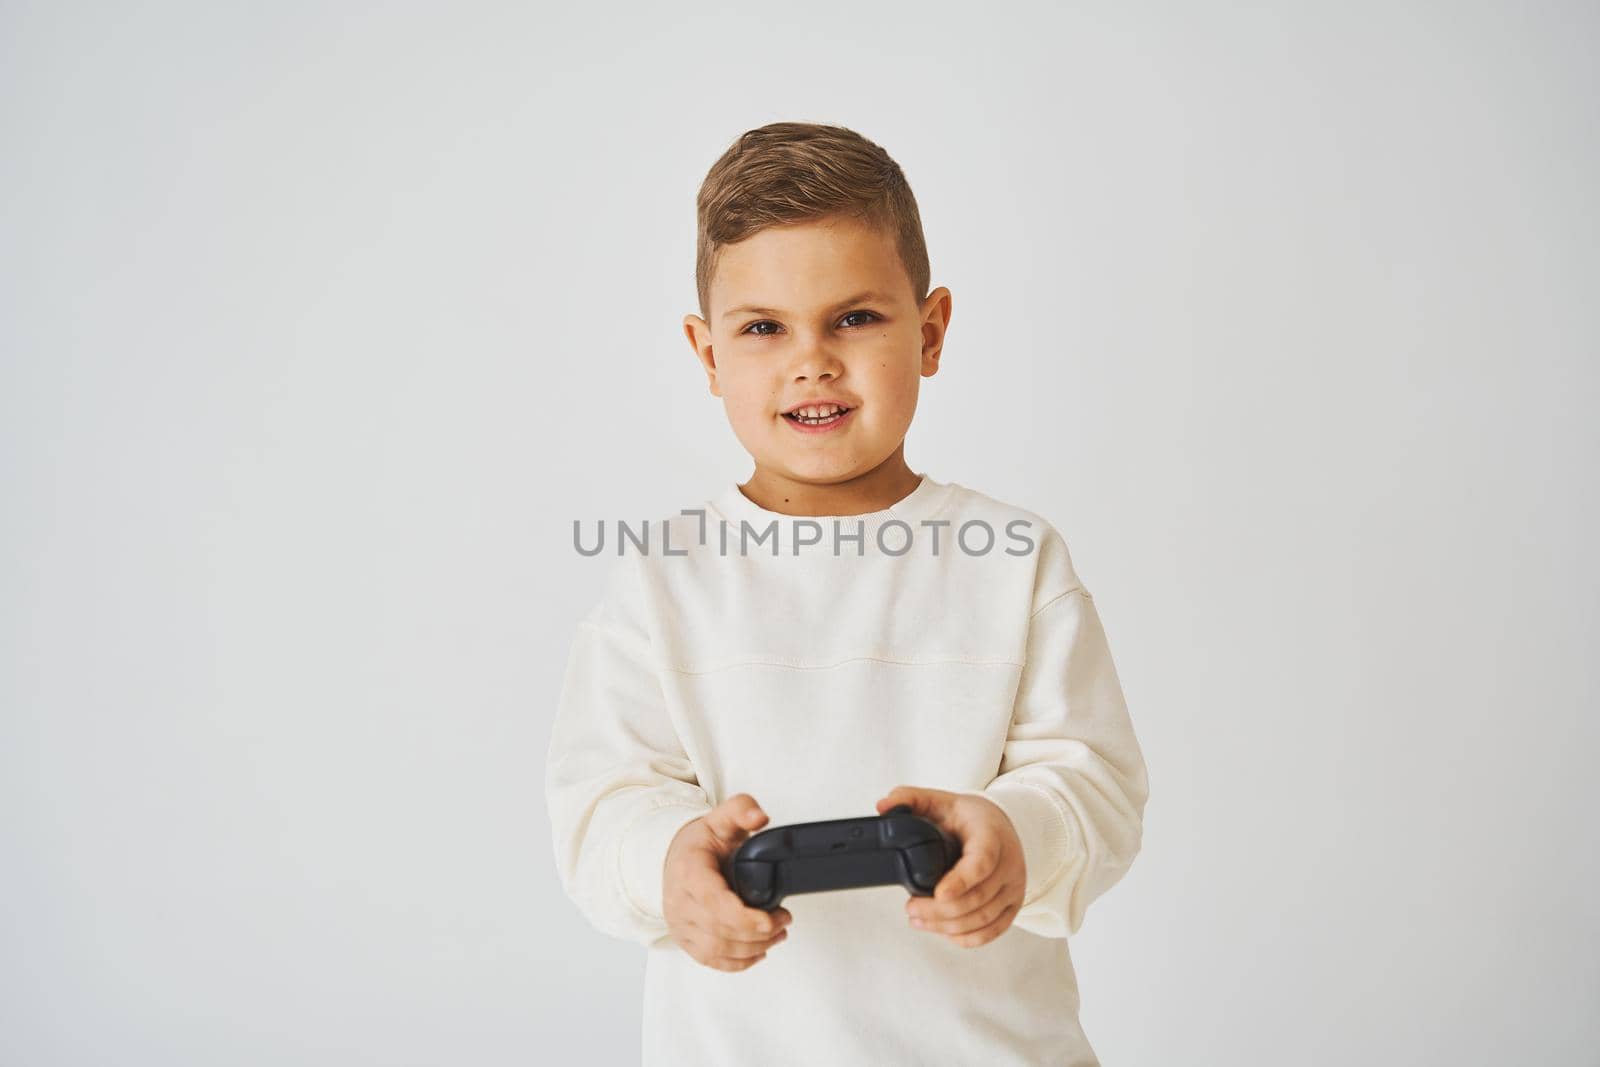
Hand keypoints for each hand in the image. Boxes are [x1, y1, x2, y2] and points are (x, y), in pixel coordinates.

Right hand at [663, 793, 792, 971]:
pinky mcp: (685, 940)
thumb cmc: (699, 843)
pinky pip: (711, 961)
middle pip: (721, 931)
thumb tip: (760, 817)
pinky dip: (737, 963)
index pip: (715, 904)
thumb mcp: (721, 818)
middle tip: (784, 920)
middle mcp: (679, 903)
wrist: (673, 858)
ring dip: (753, 948)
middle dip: (759, 932)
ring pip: (717, 950)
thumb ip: (742, 810)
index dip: (746, 918)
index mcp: (688, 873)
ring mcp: (680, 925)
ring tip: (778, 934)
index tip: (773, 917)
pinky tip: (758, 952)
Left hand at [876, 785, 1025, 947]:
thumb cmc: (969, 817)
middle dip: (940, 910)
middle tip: (911, 908)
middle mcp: (1009, 863)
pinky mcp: (1013, 905)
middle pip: (978, 898)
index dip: (960, 881)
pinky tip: (943, 931)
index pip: (982, 862)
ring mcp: (1014, 887)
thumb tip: (883, 806)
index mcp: (991, 835)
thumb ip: (910, 798)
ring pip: (983, 919)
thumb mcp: (940, 800)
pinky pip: (992, 931)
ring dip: (947, 926)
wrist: (1000, 825)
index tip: (937, 894)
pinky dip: (966, 937)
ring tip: (919, 920)